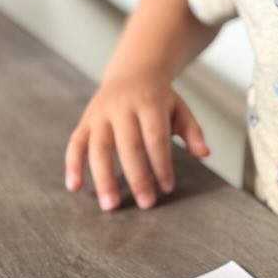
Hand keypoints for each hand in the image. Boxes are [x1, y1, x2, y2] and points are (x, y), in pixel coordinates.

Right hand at [64, 72, 208, 210]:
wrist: (132, 72)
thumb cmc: (159, 99)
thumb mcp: (180, 109)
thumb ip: (192, 131)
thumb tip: (205, 153)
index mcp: (148, 103)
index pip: (155, 137)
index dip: (161, 164)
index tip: (167, 188)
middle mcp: (122, 108)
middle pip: (128, 146)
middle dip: (136, 177)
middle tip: (145, 204)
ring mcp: (100, 114)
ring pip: (98, 147)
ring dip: (103, 178)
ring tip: (110, 206)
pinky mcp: (85, 121)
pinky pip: (75, 143)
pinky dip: (72, 165)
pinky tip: (74, 187)